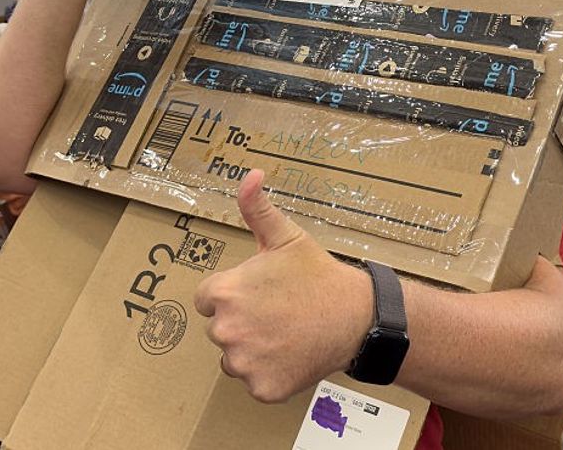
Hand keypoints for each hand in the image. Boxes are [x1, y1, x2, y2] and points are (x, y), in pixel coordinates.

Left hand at [194, 170, 374, 402]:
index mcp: (223, 293)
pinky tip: (290, 356)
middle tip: (276, 313)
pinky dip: (270, 374)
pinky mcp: (262, 388)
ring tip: (283, 335)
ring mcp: (243, 363)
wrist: (356, 316)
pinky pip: (254, 382)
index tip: (259, 294)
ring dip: (252, 350)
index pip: (207, 300)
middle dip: (242, 322)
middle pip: (220, 330)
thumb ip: (257, 209)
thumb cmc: (317, 275)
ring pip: (234, 358)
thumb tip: (250, 175)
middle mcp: (225, 330)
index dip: (232, 295)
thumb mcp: (285, 237)